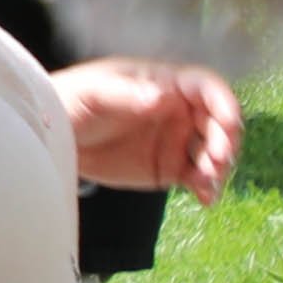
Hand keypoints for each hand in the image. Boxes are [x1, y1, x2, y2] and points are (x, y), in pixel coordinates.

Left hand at [54, 60, 240, 200]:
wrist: (53, 137)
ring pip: (213, 152)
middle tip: (216, 159)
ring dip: (219, 167)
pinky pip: (198, 177)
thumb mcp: (94, 92)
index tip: (229, 121)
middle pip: (217, 122)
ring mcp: (176, 140)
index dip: (223, 102)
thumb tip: (163, 96)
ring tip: (206, 181)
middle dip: (224, 140)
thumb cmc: (70, 101)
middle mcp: (178, 110)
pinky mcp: (170, 167)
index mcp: (164, 84)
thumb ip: (127, 93)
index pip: (205, 88)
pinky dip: (207, 187)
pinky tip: (205, 198)